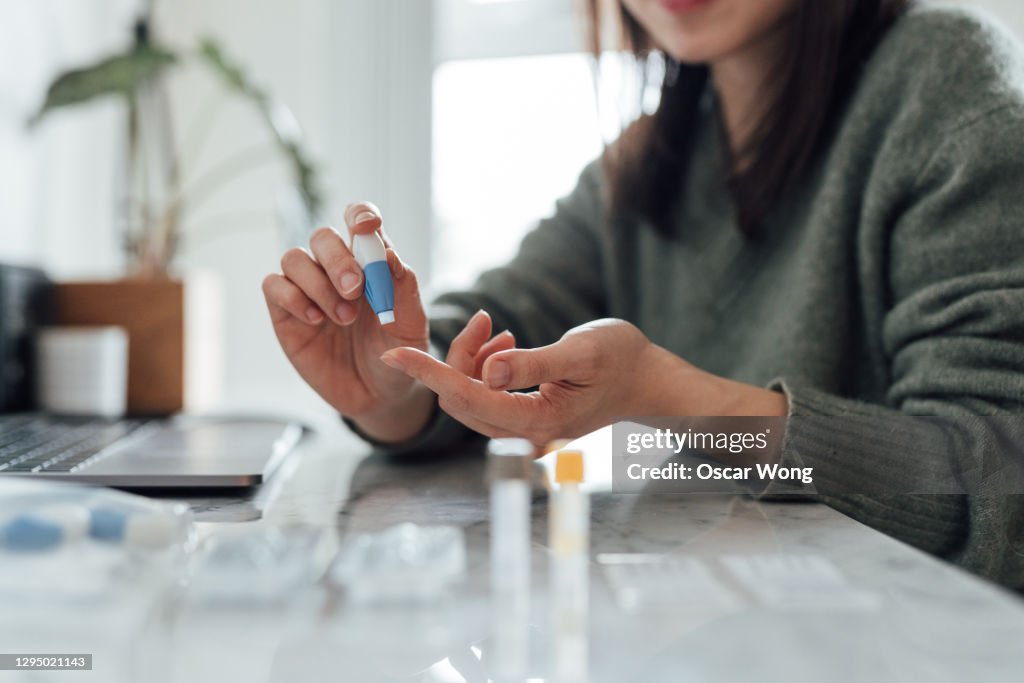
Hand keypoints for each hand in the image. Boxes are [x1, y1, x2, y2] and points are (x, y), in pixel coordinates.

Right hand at [262, 203, 514, 441]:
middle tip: (355, 290)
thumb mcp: (411, 325)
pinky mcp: (286, 313)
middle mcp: (335, 269)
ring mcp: (308, 290)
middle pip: (322, 237)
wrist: (378, 395)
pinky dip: (293, 297)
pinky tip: (316, 320)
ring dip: (319, 284)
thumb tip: (388, 253)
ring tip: (343, 317)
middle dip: (338, 259)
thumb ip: (403, 289)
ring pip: (295, 258)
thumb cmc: (396, 352)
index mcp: (369, 262)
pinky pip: (274, 286)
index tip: (366, 227)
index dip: (359, 215)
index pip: (358, 221)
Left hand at [380, 318, 787, 444]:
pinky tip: (508, 346)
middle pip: (461, 400)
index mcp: (537, 421)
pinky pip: (487, 395)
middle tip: (481, 322)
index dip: (428, 373)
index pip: (466, 397)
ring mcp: (525, 430)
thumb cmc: (623, 360)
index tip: (394, 353)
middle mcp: (526, 434)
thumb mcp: (582, 351)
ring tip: (501, 332)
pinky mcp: (525, 419)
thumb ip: (534, 362)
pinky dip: (486, 368)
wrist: (650, 381)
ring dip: (473, 361)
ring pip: (471, 396)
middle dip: (455, 359)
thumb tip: (489, 370)